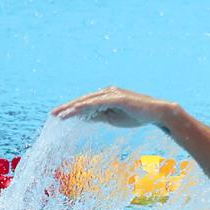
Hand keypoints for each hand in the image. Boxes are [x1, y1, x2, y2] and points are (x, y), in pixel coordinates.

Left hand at [51, 86, 176, 127]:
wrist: (157, 113)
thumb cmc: (137, 116)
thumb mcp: (114, 118)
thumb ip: (99, 116)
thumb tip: (84, 118)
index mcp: (106, 96)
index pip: (85, 103)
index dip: (71, 109)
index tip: (59, 115)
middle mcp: (107, 92)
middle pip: (83, 100)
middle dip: (67, 107)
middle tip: (52, 114)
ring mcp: (112, 93)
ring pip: (87, 101)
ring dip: (72, 108)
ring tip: (59, 115)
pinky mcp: (117, 98)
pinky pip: (97, 103)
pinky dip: (84, 107)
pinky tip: (74, 112)